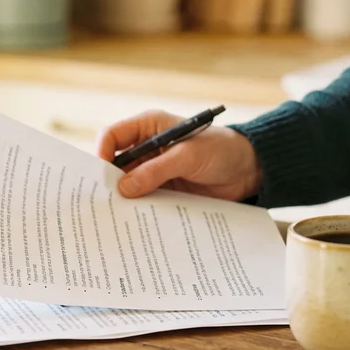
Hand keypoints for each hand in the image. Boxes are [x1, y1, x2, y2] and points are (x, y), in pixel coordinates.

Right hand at [97, 110, 262, 200]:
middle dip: (110, 180)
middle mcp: (147, 148)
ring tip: (117, 216)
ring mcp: (154, 170)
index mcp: (149, 127)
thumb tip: (124, 188)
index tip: (100, 176)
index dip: (102, 153)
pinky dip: (139, 209)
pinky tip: (135, 222)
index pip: (113, 136)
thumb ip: (156, 171)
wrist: (248, 170)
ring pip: (128, 184)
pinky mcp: (164, 189)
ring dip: (124, 198)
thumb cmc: (221, 150)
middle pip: (116, 163)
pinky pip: (144, 199)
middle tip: (102, 202)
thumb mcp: (187, 157)